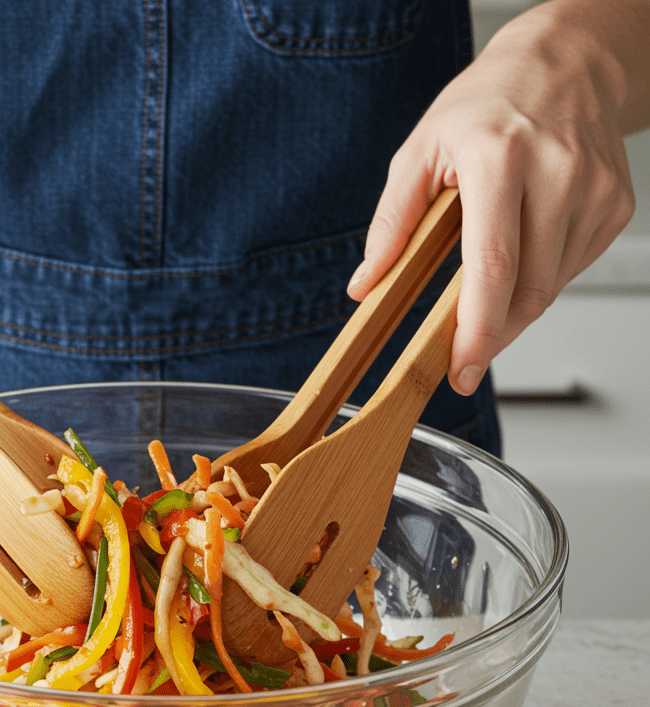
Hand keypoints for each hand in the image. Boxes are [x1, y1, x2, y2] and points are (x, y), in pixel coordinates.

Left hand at [347, 2, 641, 395]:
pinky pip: (570, 269)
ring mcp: (594, 191)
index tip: (461, 369)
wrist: (566, 62)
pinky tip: (520, 257)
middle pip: (527, 289)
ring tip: (485, 293)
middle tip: (463, 361)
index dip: (477, 329)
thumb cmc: (488, 104)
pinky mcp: (615, 205)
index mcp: (500, 158)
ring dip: (512, 311)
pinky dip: (538, 281)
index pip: (492, 265)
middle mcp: (557, 172)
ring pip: (550, 287)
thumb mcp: (420, 150)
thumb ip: (391, 222)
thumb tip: (365, 284)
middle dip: (492, 337)